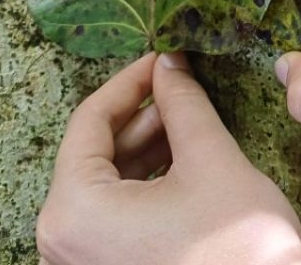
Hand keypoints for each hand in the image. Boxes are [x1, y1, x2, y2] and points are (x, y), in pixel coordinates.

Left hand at [37, 52, 300, 264]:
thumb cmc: (238, 249)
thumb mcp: (211, 159)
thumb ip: (182, 103)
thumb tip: (169, 62)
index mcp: (73, 211)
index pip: (90, 120)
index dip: (131, 80)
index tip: (165, 56)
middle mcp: (62, 242)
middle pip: (94, 153)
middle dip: (143, 114)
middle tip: (185, 85)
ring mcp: (82, 263)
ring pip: (106, 183)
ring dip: (147, 146)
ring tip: (189, 119)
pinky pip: (114, 213)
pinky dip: (145, 181)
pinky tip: (183, 159)